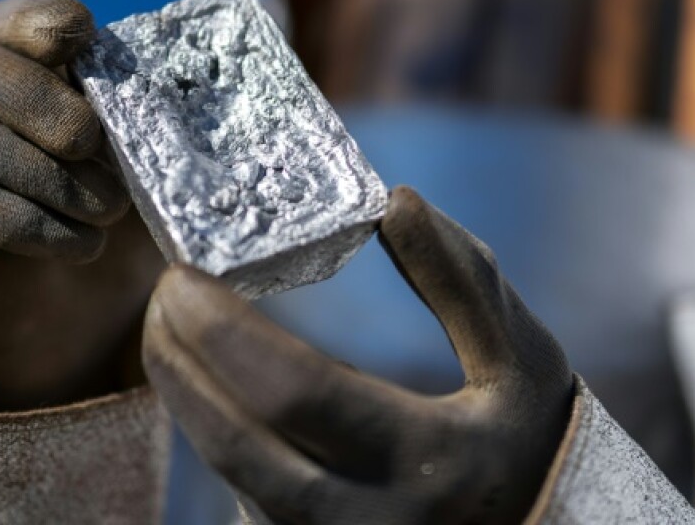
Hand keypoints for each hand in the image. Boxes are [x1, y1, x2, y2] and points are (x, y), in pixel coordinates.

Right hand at [0, 0, 163, 409]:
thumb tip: (245, 98)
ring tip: (107, 210)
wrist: (67, 337)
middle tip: (94, 141)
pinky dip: (21, 221)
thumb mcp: (157, 178)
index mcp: (20, 79)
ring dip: (42, 172)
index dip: (40, 19)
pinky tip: (78, 245)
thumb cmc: (117, 235)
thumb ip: (179, 136)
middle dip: (38, 98)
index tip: (85, 35)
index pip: (9, 22)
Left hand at [143, 186, 573, 524]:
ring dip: (188, 403)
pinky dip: (218, 436)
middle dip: (182, 368)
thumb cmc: (534, 434)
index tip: (185, 275)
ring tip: (168, 333)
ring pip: (235, 481)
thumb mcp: (522, 352)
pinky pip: (248, 499)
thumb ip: (462, 278)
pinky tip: (205, 384)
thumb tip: (395, 200)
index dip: (227, 334)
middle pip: (242, 449)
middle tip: (161, 298)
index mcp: (430, 458)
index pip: (300, 394)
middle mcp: (374, 519)